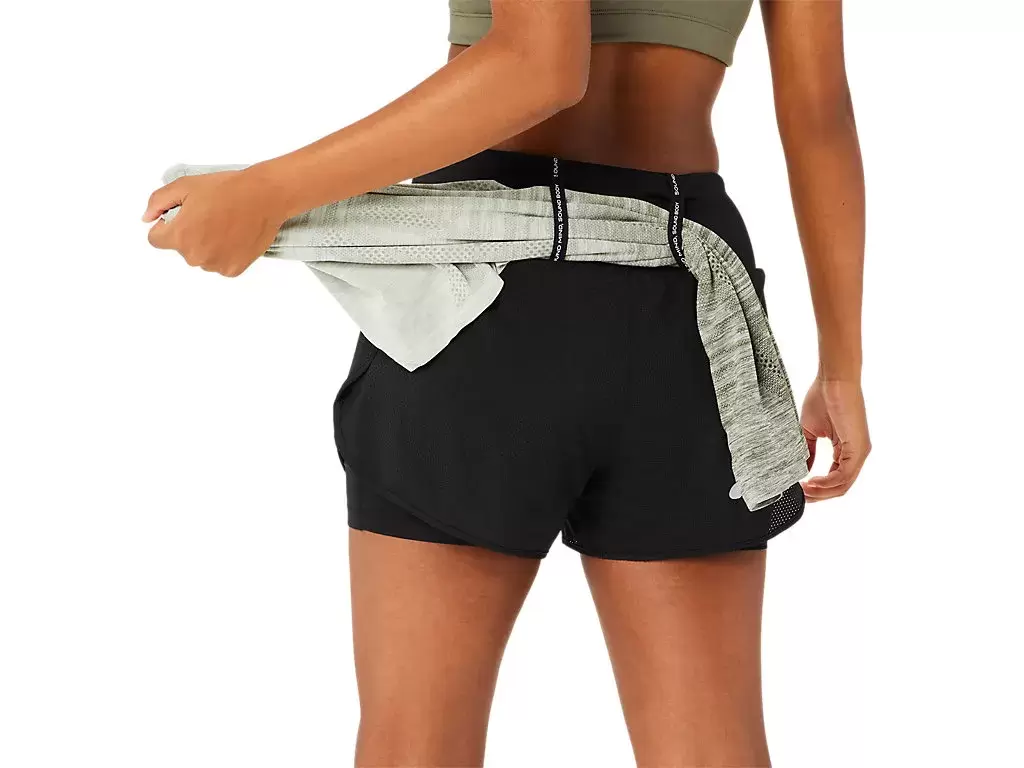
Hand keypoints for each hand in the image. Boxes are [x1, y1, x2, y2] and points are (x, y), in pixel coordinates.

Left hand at [142, 168, 286, 276]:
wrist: (263, 197)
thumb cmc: (227, 189)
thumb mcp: (185, 186)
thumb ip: (158, 202)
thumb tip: (148, 218)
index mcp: (179, 235)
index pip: (156, 240)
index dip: (167, 226)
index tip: (182, 217)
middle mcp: (195, 255)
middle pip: (181, 249)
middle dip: (189, 234)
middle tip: (209, 216)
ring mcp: (215, 264)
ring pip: (201, 258)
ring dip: (207, 245)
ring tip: (224, 226)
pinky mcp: (233, 270)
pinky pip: (219, 264)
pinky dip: (224, 254)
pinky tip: (234, 237)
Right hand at [800, 377, 870, 501]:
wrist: (833, 380)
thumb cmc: (824, 397)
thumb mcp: (810, 431)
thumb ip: (809, 452)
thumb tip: (803, 469)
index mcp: (847, 449)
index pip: (835, 479)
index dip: (818, 489)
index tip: (800, 491)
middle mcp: (857, 454)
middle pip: (840, 487)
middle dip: (819, 495)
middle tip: (800, 497)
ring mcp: (859, 452)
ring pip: (843, 485)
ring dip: (822, 492)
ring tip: (803, 491)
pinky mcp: (858, 448)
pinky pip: (844, 475)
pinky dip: (827, 482)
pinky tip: (811, 481)